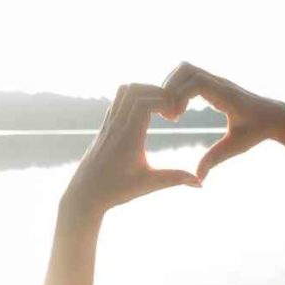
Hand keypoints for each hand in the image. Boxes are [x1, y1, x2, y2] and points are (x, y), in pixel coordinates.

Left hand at [61, 83, 201, 215]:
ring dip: (144, 92)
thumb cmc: (115, 191)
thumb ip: (175, 179)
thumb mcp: (148, 185)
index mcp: (128, 137)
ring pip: (123, 91)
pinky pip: (117, 101)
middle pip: (134, 89)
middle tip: (170, 109)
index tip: (175, 116)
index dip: (164, 101)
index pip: (144, 102)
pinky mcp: (104, 127)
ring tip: (159, 109)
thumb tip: (201, 183)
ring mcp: (108, 124)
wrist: (84, 195)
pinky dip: (133, 99)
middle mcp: (116, 126)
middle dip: (156, 92)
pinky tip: (145, 115)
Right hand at [161, 62, 284, 180]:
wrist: (273, 116)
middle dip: (170, 89)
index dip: (179, 96)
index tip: (175, 118)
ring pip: (184, 69)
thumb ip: (215, 159)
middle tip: (169, 115)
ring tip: (172, 113)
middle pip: (185, 69)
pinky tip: (180, 111)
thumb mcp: (235, 147)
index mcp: (225, 95)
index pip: (195, 82)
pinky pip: (188, 77)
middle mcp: (219, 82)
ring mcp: (215, 80)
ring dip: (172, 87)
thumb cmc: (257, 131)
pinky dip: (178, 89)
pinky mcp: (212, 83)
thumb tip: (198, 178)